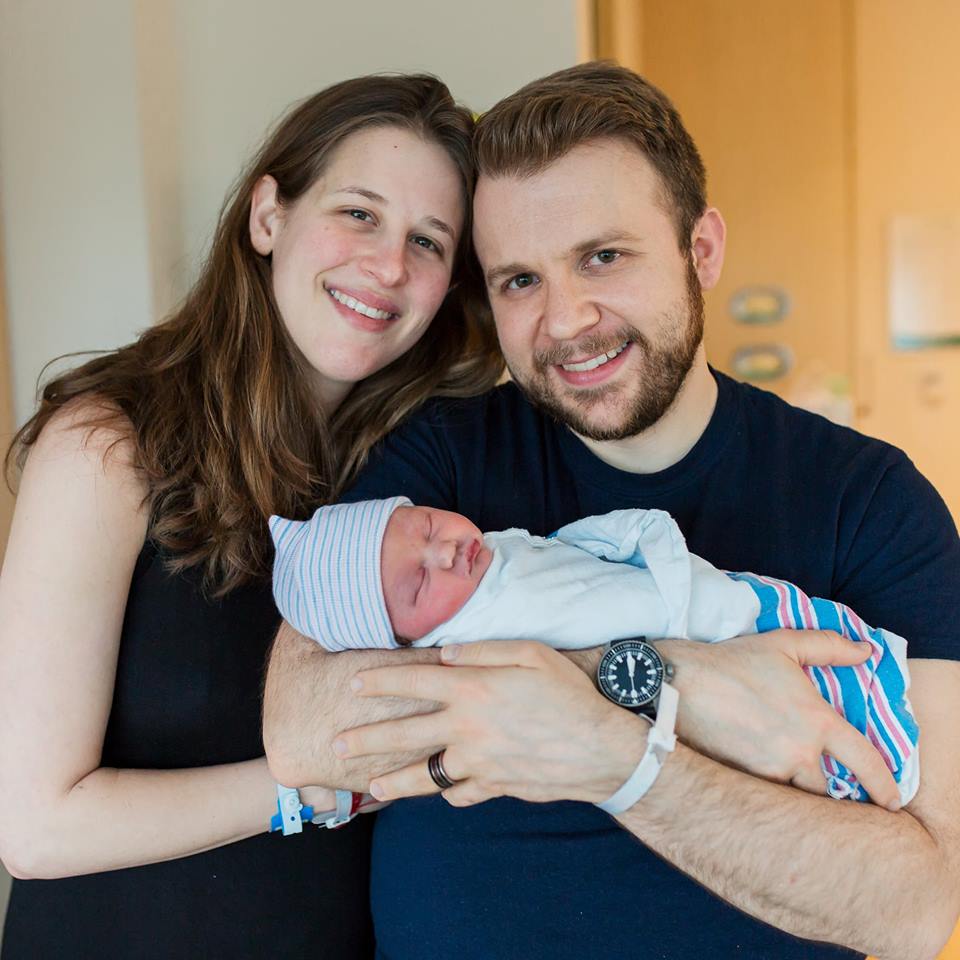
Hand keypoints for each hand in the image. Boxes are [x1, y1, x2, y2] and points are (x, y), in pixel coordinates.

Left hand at [332, 641, 648, 806]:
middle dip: (367, 740)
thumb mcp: (532, 653)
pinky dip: (448, 792)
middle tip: (338, 746)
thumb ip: (485, 649)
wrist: (602, 750)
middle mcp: (466, 729)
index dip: (380, 681)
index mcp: (473, 690)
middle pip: (404, 735)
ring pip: (423, 775)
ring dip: (393, 782)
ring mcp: (478, 764)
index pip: (413, 682)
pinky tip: (440, 791)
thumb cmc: (569, 694)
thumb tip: (446, 652)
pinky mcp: (494, 787)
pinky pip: (460, 794)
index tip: (354, 684)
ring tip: (370, 788)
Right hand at [659, 629, 900, 809]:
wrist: (678, 683)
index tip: (893, 801)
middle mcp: (799, 753)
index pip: (865, 762)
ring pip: (796, 798)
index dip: (884, 785)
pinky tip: (756, 785)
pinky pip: (765, 797)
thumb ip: (828, 646)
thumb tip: (865, 651)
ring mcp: (770, 772)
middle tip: (828, 796)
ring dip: (796, 794)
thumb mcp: (782, 644)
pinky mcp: (742, 782)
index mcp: (817, 721)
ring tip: (788, 789)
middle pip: (829, 792)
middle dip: (829, 795)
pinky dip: (767, 794)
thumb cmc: (731, 661)